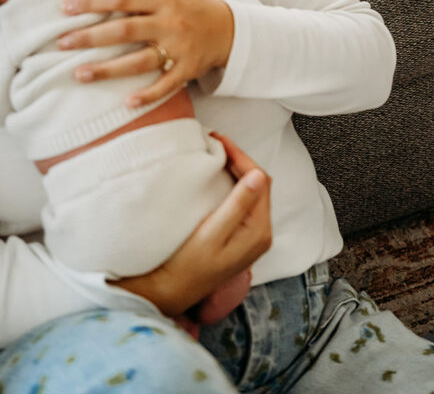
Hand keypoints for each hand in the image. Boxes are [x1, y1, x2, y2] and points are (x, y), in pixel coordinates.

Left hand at [60, 0, 234, 106]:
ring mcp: (178, 49)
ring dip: (108, 69)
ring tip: (79, 74)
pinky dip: (148, 95)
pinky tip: (126, 102)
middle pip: (125, 30)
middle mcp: (169, 23)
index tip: (66, 8)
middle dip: (91, 37)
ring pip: (139, 61)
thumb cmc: (193, 4)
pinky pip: (165, 85)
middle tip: (61, 43)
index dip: (93, 1)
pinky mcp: (187, 70)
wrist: (229, 30)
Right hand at [113, 135, 271, 315]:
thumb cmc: (187, 265)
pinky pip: (244, 201)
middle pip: (258, 184)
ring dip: (237, 170)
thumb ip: (237, 205)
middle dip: (239, 160)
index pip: (260, 180)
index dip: (241, 157)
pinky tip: (218, 175)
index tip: (219, 141)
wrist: (172, 292)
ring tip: (215, 154)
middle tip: (215, 143)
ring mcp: (252, 236)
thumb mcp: (211, 233)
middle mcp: (261, 234)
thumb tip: (259, 175)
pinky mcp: (241, 237)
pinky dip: (233, 183)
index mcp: (259, 231)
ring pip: (252, 191)